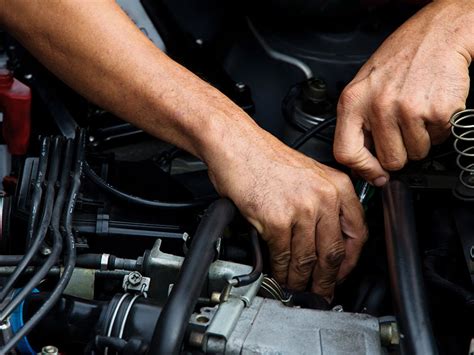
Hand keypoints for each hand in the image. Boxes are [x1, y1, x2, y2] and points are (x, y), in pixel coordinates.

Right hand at [207, 130, 366, 299]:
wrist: (237, 145)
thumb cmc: (265, 158)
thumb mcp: (308, 173)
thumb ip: (323, 202)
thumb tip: (325, 237)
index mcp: (337, 185)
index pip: (357, 233)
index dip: (351, 262)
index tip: (342, 273)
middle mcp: (324, 197)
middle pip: (333, 252)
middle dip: (327, 280)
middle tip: (322, 292)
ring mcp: (301, 208)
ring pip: (308, 259)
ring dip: (301, 281)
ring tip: (297, 289)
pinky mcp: (277, 219)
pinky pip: (283, 256)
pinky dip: (281, 271)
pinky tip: (279, 275)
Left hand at [334, 0, 473, 184]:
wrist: (436, 36)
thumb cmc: (398, 60)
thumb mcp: (363, 88)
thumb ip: (359, 124)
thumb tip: (364, 165)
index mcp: (353, 102)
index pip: (346, 153)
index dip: (362, 170)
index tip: (374, 174)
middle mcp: (378, 106)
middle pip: (389, 160)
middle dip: (398, 152)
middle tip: (401, 129)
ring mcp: (407, 110)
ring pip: (415, 153)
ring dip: (419, 139)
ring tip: (415, 112)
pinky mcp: (436, 111)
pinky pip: (438, 139)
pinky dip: (437, 129)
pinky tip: (429, 107)